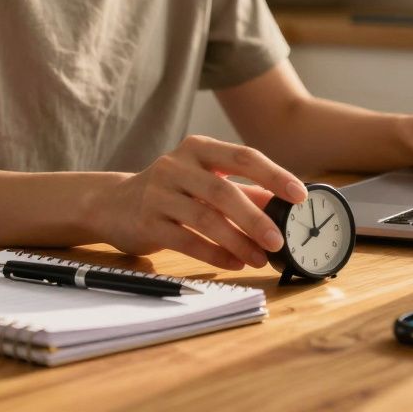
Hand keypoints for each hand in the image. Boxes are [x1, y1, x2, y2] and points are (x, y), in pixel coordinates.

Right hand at [97, 135, 307, 269]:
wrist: (112, 203)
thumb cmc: (170, 191)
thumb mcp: (204, 181)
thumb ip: (242, 191)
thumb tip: (283, 207)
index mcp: (198, 149)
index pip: (243, 157)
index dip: (274, 175)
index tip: (299, 195)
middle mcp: (176, 166)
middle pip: (223, 191)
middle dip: (255, 218)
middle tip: (278, 240)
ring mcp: (158, 193)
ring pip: (205, 218)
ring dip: (237, 241)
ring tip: (259, 258)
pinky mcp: (147, 222)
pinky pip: (186, 240)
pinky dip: (213, 253)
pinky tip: (233, 262)